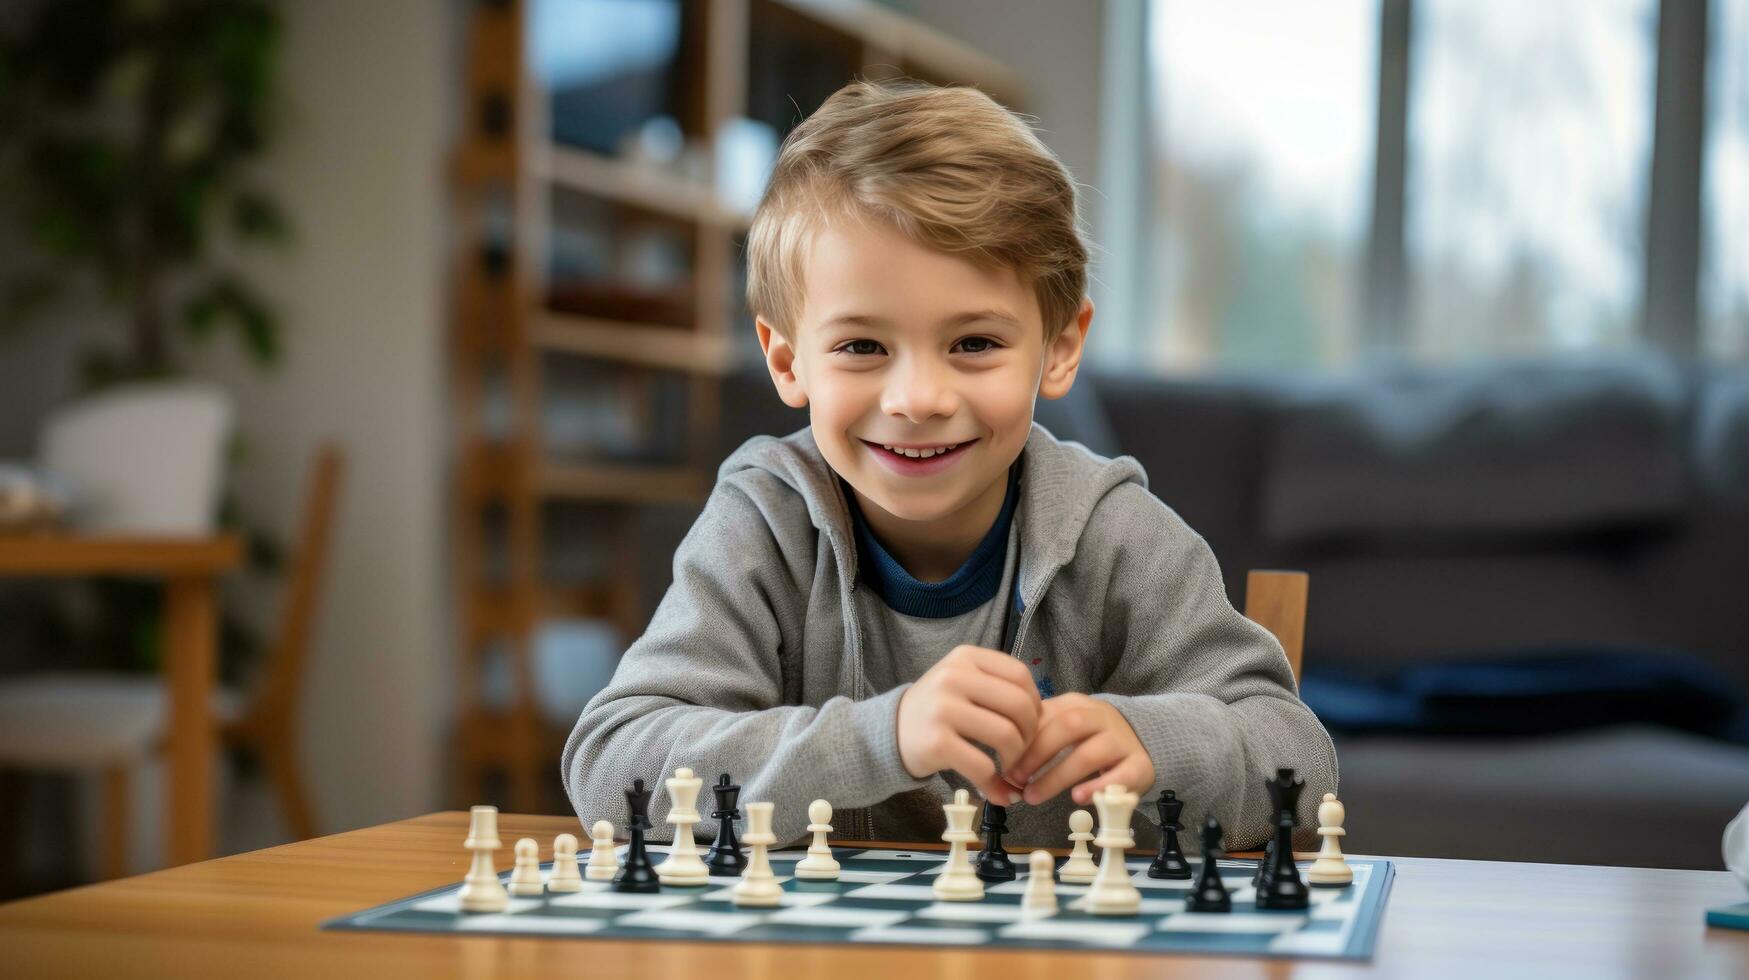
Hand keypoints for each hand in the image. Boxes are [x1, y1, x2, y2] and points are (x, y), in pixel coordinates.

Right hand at [896, 644, 1042, 803]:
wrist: (888, 733)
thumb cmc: (936, 709)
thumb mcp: (961, 682)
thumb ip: (998, 688)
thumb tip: (1046, 719)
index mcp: (965, 658)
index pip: (1020, 675)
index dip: (1035, 703)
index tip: (1031, 725)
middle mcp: (953, 677)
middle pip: (1019, 705)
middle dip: (1030, 735)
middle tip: (1023, 752)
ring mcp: (943, 709)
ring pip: (1006, 735)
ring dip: (1016, 760)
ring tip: (1009, 769)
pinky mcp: (936, 742)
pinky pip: (982, 766)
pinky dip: (996, 784)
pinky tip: (997, 790)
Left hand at [1003, 693, 1153, 806]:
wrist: (1142, 737)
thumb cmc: (1090, 735)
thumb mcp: (1065, 725)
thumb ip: (1037, 735)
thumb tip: (1001, 760)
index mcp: (1077, 704)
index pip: (1046, 714)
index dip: (1022, 740)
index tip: (1004, 764)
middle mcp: (1100, 717)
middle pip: (1068, 727)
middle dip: (1037, 754)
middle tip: (1016, 779)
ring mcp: (1122, 741)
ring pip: (1090, 754)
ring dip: (1057, 777)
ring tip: (1034, 796)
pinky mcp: (1140, 765)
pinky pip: (1122, 775)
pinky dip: (1098, 787)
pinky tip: (1077, 798)